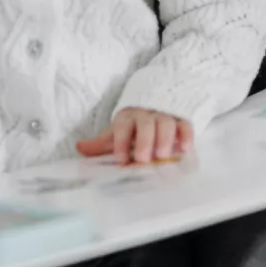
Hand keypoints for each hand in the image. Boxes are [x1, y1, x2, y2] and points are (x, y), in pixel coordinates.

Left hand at [77, 108, 193, 165]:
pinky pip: (185, 125)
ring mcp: (165, 116)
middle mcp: (146, 115)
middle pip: (146, 124)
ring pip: (166, 123)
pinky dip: (186, 137)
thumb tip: (79, 148)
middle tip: (143, 159)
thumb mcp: (116, 134)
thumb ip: (100, 144)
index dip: (121, 143)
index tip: (121, 161)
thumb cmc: (132, 128)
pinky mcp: (181, 121)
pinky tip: (185, 150)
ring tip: (162, 156)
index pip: (123, 127)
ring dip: (164, 140)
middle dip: (144, 141)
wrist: (154, 105)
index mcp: (127, 118)